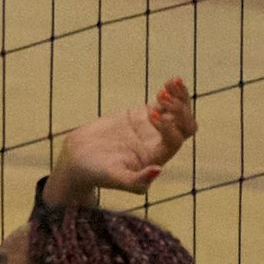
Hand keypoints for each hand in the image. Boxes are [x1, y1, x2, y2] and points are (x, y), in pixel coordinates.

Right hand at [45, 79, 195, 205]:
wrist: (78, 158)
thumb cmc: (95, 172)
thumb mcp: (112, 178)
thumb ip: (135, 182)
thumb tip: (157, 170)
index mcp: (156, 158)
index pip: (175, 140)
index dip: (169, 127)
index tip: (152, 115)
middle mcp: (160, 143)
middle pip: (185, 126)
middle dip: (179, 110)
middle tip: (162, 97)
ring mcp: (154, 128)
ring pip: (180, 112)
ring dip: (180, 97)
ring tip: (172, 82)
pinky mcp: (144, 115)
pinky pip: (166, 103)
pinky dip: (172, 92)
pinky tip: (170, 82)